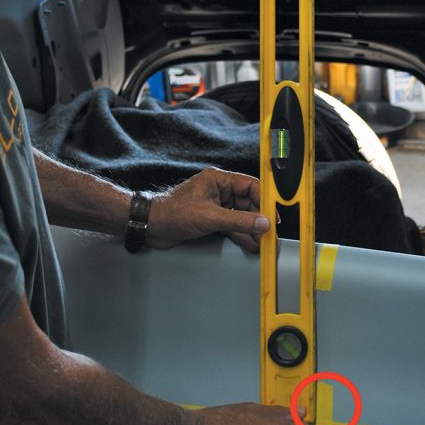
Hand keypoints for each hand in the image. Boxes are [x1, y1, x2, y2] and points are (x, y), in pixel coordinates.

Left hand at [147, 168, 269, 251]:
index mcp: (218, 180)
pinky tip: (250, 244)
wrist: (150, 225)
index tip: (274, 216)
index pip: (250, 186)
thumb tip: (262, 223)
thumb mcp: (210, 217)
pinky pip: (231, 225)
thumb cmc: (172, 213)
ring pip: (240, 216)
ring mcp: (214, 205)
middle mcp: (218, 190)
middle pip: (248, 203)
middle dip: (259, 219)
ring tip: (263, 243)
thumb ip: (238, 220)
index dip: (264, 201)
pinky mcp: (209, 219)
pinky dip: (240, 235)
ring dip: (251, 229)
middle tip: (270, 234)